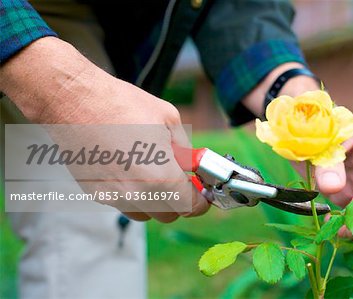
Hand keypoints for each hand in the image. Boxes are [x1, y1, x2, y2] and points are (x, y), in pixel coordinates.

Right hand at [0, 37, 209, 221]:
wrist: (74, 101)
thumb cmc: (122, 105)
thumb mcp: (169, 119)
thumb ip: (185, 150)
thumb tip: (191, 165)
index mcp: (160, 178)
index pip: (190, 207)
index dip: (201, 200)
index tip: (202, 193)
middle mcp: (136, 194)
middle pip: (169, 215)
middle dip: (180, 200)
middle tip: (181, 179)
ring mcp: (113, 196)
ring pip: (145, 212)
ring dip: (156, 200)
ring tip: (153, 171)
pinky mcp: (96, 193)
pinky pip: (124, 202)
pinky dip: (134, 193)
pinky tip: (129, 167)